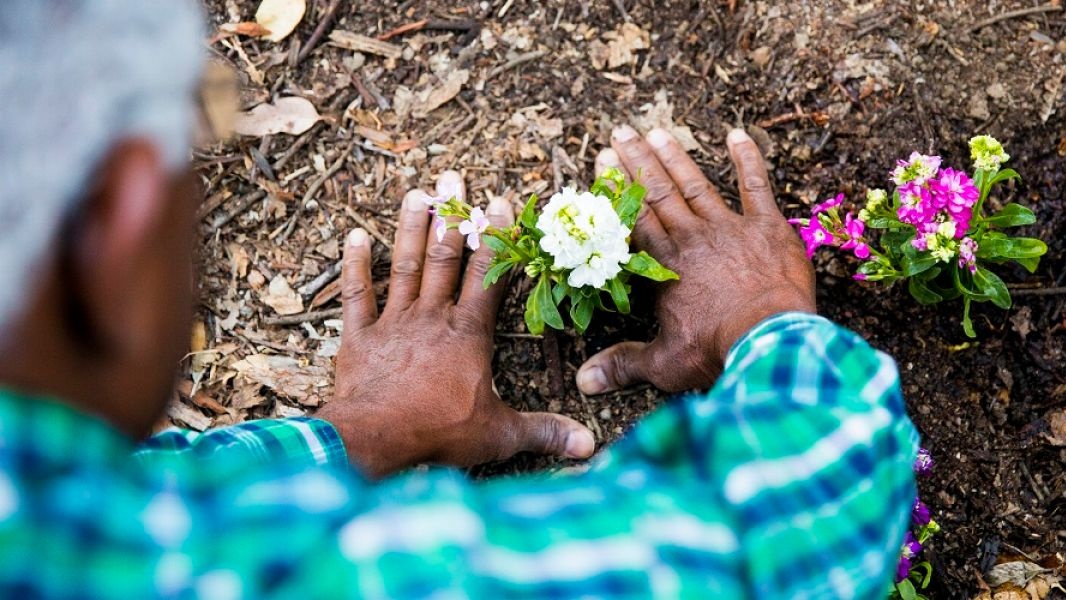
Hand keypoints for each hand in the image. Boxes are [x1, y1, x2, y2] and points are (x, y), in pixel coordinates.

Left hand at [317, 171, 594, 478]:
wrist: (378, 438)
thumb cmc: (441, 432)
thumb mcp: (500, 434)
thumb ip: (543, 432)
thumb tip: (588, 447)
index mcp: (469, 333)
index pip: (489, 276)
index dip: (496, 239)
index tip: (499, 202)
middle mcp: (433, 317)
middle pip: (444, 257)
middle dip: (451, 216)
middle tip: (452, 177)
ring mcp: (394, 322)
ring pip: (405, 265)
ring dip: (409, 227)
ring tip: (415, 192)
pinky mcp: (359, 337)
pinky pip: (358, 294)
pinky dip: (356, 265)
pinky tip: (355, 235)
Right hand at [576, 126, 815, 394]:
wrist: (769, 342)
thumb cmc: (714, 352)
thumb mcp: (663, 363)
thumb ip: (623, 365)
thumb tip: (584, 383)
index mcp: (663, 265)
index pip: (633, 217)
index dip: (617, 187)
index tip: (603, 158)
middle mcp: (692, 237)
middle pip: (658, 192)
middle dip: (638, 161)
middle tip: (621, 131)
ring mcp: (730, 228)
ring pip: (697, 185)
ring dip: (677, 157)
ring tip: (658, 131)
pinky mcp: (767, 228)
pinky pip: (756, 187)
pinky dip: (747, 160)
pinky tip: (738, 135)